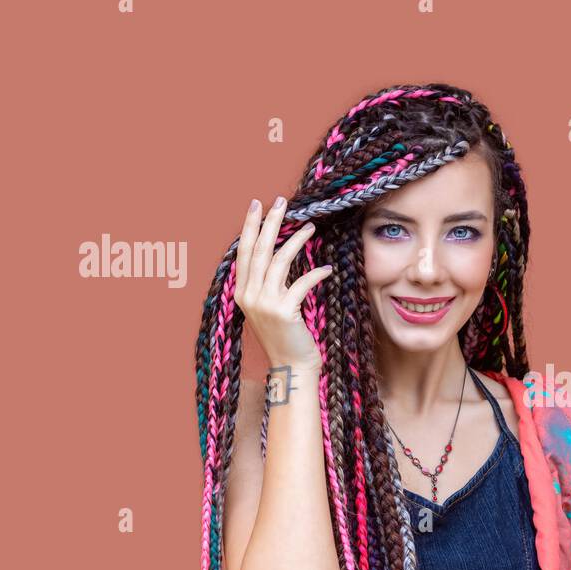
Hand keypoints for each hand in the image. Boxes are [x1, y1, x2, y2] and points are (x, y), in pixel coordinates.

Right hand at [233, 196, 332, 369]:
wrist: (292, 367)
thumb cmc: (286, 337)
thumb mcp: (270, 307)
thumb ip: (269, 285)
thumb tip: (277, 257)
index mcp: (243, 292)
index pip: (244, 252)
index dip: (250, 228)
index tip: (256, 206)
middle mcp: (249, 295)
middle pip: (259, 250)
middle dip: (270, 223)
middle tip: (281, 202)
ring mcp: (264, 304)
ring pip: (279, 261)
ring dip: (296, 241)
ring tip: (311, 227)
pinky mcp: (284, 312)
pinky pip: (301, 283)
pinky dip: (316, 274)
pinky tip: (327, 268)